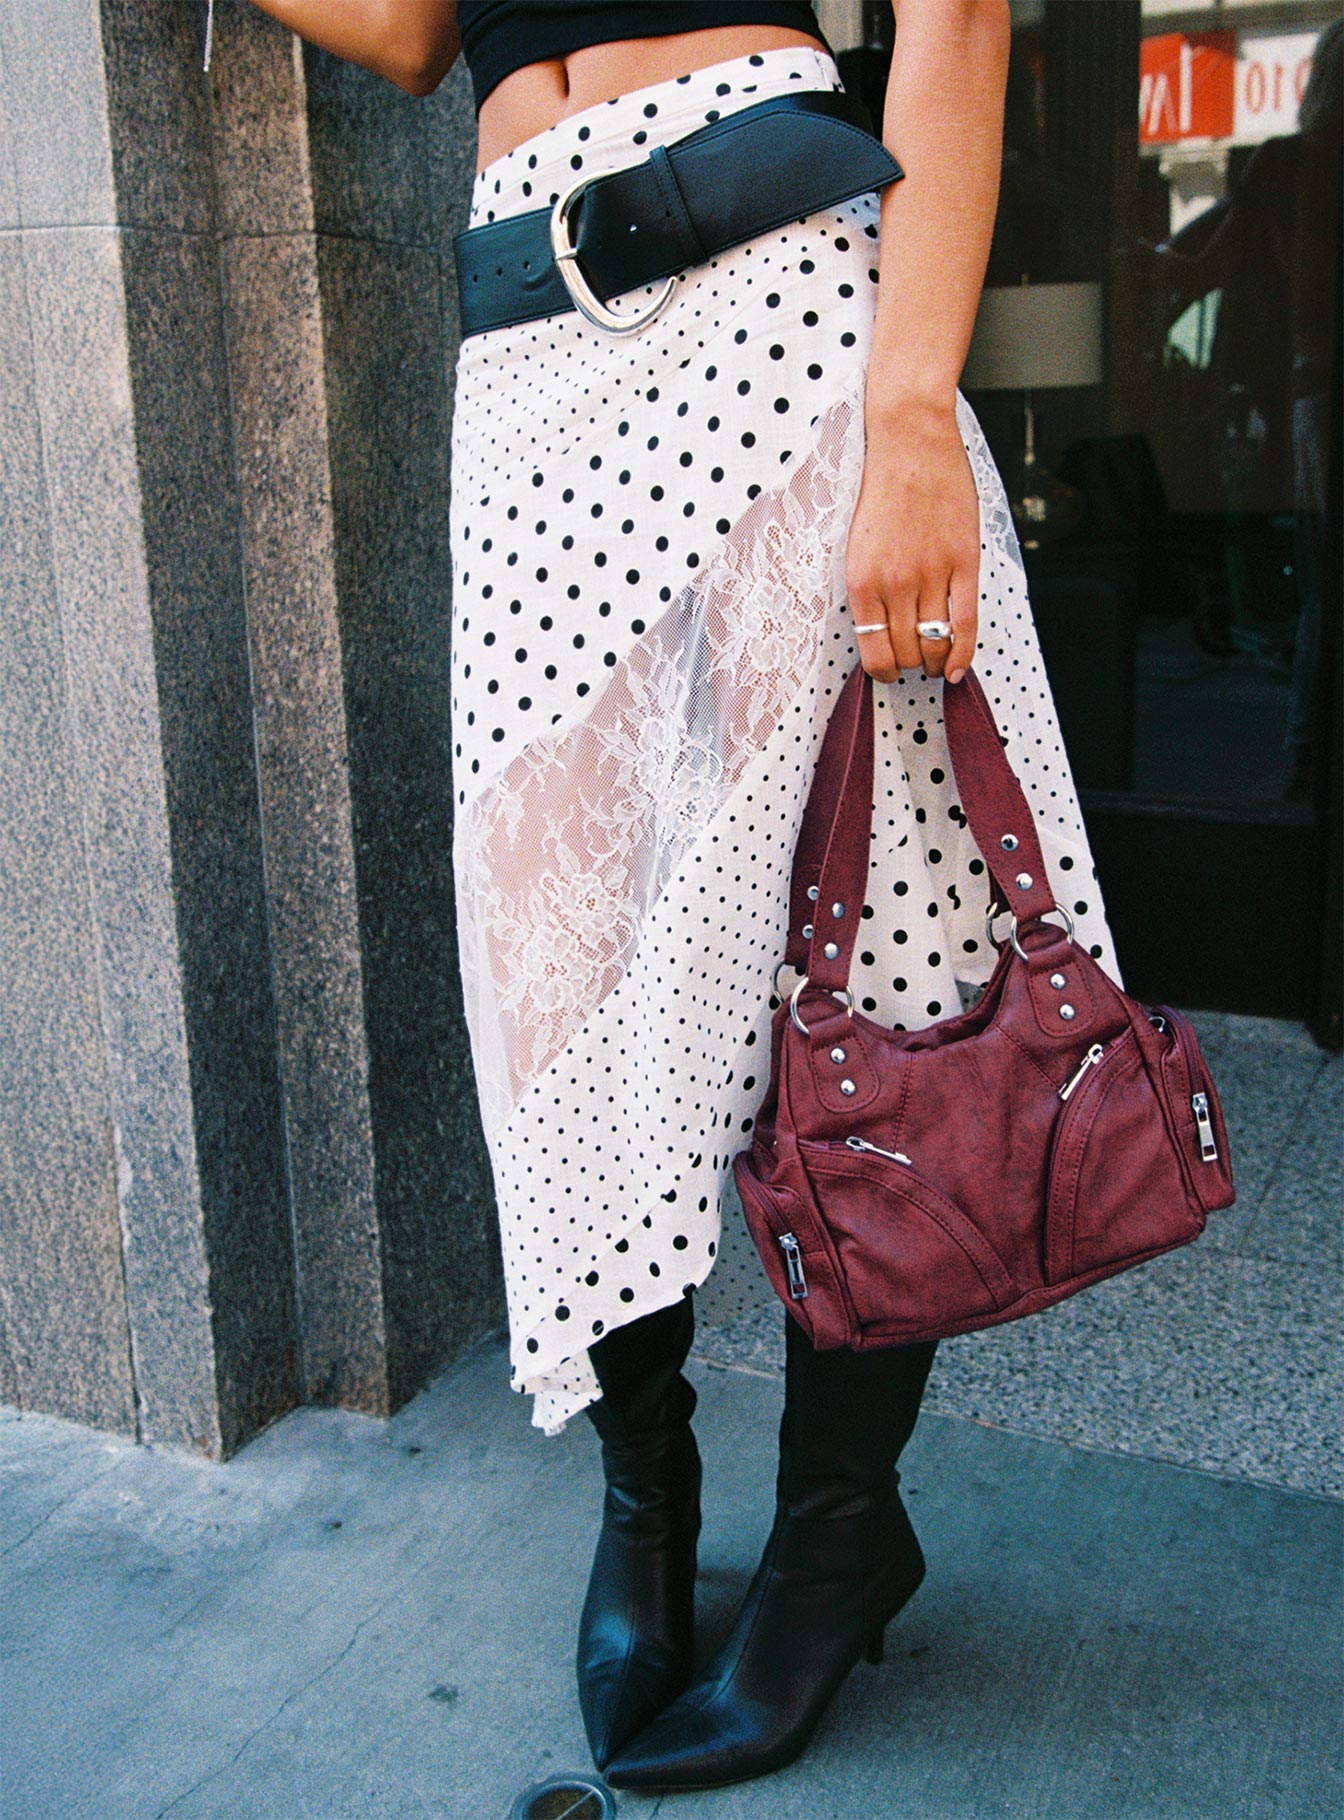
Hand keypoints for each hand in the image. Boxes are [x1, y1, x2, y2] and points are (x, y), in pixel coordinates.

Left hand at [843, 397, 979, 685]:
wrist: (909, 440)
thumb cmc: (880, 489)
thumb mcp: (857, 546)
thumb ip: (869, 587)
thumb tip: (880, 629)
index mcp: (860, 582)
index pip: (873, 653)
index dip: (883, 672)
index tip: (889, 672)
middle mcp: (894, 585)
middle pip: (906, 654)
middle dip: (910, 667)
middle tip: (915, 664)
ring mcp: (930, 574)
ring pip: (935, 644)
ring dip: (935, 662)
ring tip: (936, 662)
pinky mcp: (963, 561)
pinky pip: (965, 622)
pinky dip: (963, 652)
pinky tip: (957, 670)